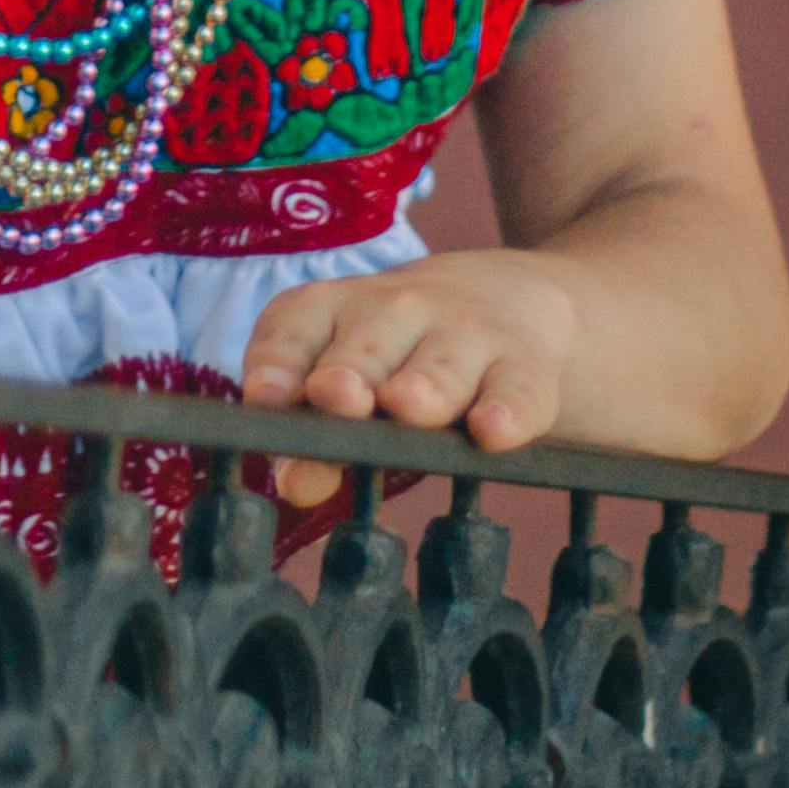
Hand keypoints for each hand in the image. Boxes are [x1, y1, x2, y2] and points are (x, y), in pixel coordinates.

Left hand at [239, 252, 580, 508]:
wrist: (506, 302)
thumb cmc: (395, 362)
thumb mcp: (348, 387)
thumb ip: (313, 437)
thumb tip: (293, 485)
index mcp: (334, 309)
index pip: (294, 328)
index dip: (278, 364)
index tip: (265, 397)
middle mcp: (397, 309)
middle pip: (367, 347)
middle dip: (349, 374)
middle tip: (336, 397)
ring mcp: (465, 333)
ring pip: (441, 365)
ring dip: (423, 386)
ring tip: (407, 406)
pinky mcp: (523, 367)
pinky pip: (516, 390)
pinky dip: (507, 411)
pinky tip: (493, 432)